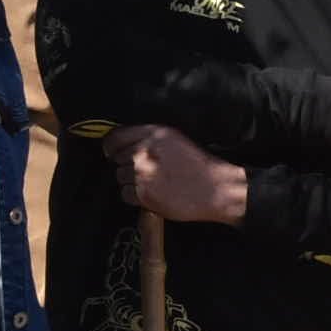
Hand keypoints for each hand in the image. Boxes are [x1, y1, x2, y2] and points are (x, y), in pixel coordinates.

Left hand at [104, 125, 247, 224]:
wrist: (217, 189)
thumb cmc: (201, 166)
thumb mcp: (176, 141)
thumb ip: (150, 139)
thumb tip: (124, 145)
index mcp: (154, 133)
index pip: (115, 137)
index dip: (112, 146)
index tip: (115, 152)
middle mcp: (144, 151)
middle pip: (116, 159)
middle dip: (127, 166)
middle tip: (147, 171)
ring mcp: (141, 173)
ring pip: (120, 178)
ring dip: (132, 182)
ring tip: (154, 183)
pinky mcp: (142, 193)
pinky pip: (125, 194)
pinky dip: (136, 197)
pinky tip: (154, 194)